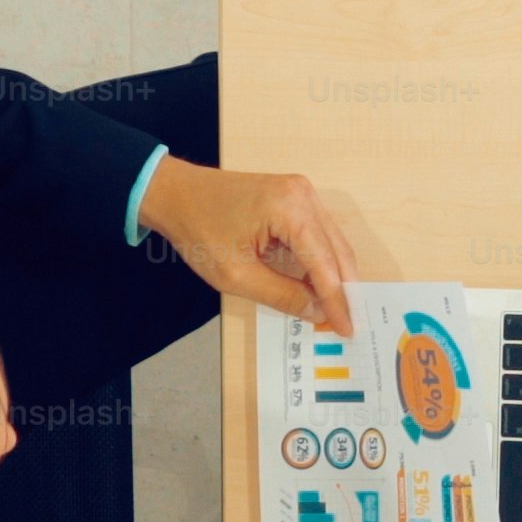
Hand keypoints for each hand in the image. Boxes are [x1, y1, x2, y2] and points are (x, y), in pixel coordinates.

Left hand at [135, 158, 356, 334]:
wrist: (174, 193)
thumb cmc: (197, 229)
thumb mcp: (236, 274)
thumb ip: (282, 295)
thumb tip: (318, 311)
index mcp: (290, 209)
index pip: (325, 263)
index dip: (337, 300)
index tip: (347, 328)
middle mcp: (304, 195)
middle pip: (337, 250)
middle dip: (344, 289)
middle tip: (346, 322)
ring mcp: (302, 192)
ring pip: (332, 242)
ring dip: (335, 275)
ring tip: (335, 307)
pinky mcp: (296, 196)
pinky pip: (319, 233)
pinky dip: (321, 260)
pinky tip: (319, 283)